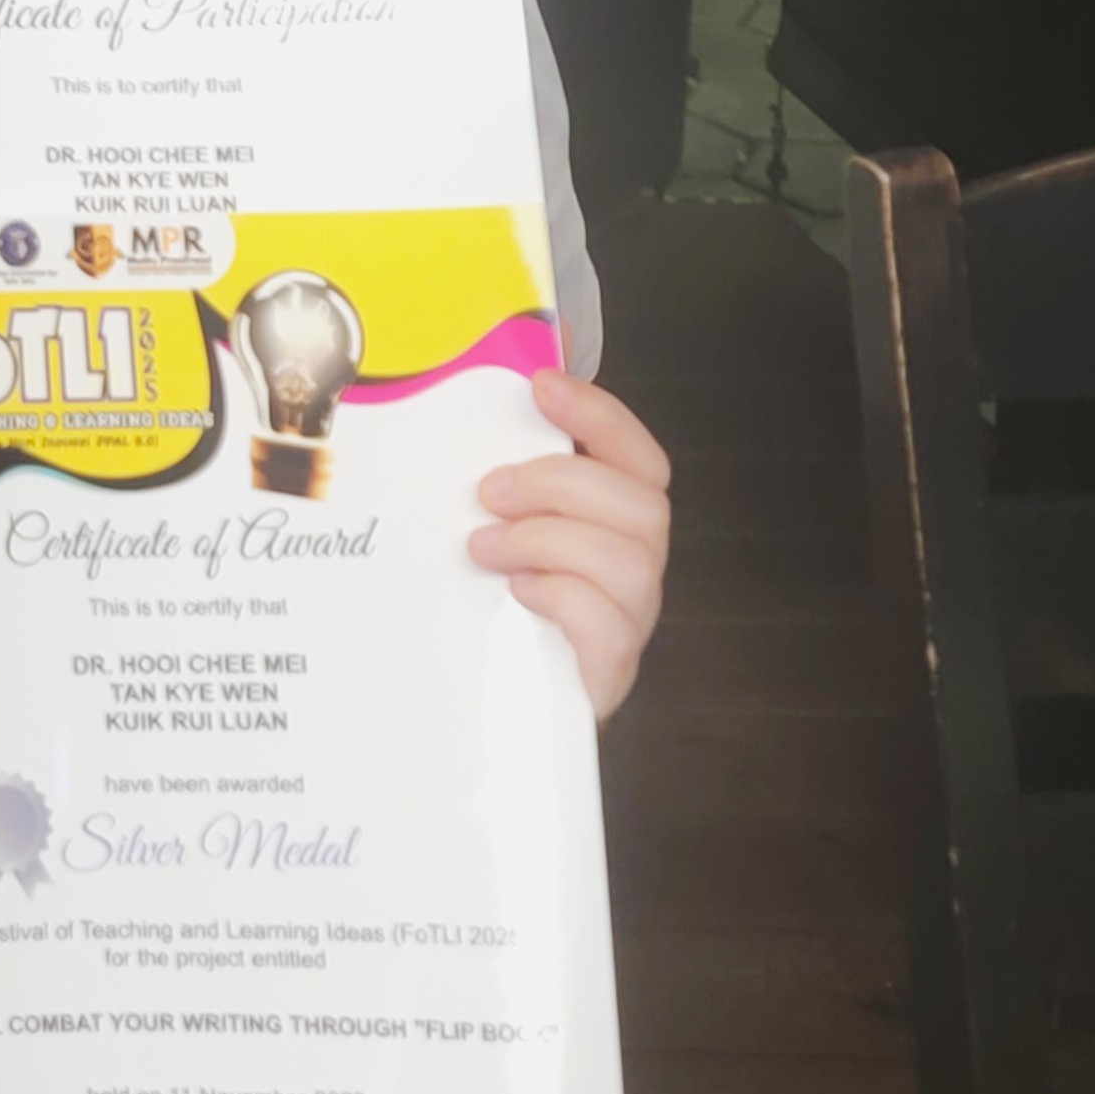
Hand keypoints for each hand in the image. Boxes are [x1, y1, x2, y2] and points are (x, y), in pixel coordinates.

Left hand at [472, 372, 674, 717]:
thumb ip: (500, 489)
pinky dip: (560, 597)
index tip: (540, 384)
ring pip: (629, 560)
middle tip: (488, 492)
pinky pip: (609, 625)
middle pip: (642, 502)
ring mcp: (629, 620)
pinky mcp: (609, 671)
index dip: (600, 415)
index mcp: (613, 522)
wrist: (503, 709)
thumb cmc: (498, 608)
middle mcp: (634, 567)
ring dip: (547, 539)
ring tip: (484, 549)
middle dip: (560, 483)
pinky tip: (516, 594)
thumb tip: (451, 424)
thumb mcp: (499, 534)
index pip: (637, 455)